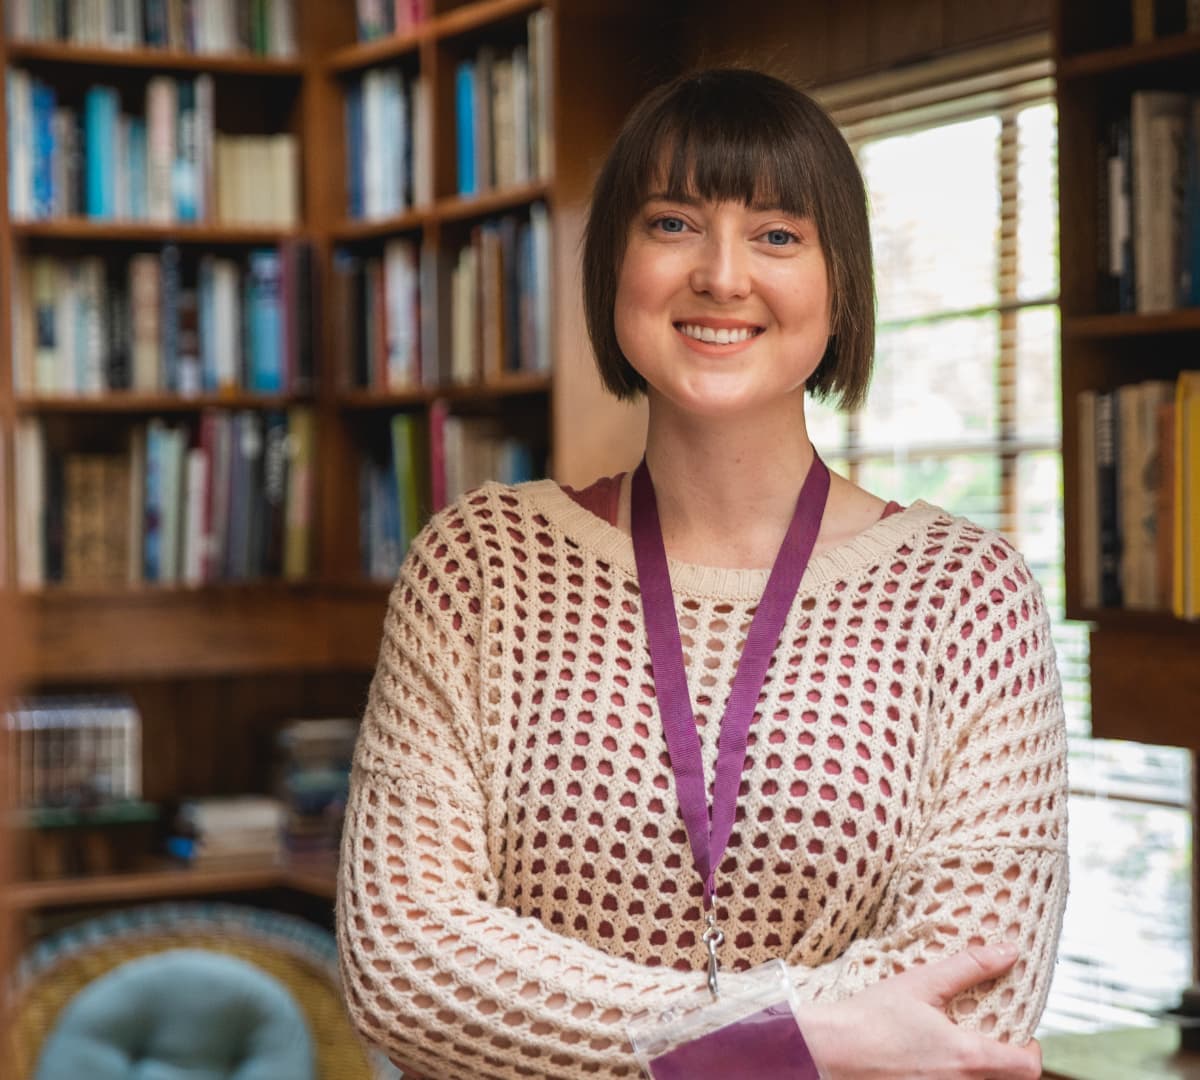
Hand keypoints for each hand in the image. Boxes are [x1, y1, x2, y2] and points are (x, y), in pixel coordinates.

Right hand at [795, 944, 1041, 1078]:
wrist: (828, 1049)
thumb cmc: (871, 1016)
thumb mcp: (921, 983)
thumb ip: (969, 967)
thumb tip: (1008, 951)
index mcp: (967, 1056)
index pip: (1027, 1068)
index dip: (1032, 1051)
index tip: (1020, 1035)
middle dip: (1005, 1064)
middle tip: (988, 1038)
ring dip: (976, 1072)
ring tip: (956, 1051)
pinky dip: (949, 1078)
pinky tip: (929, 1062)